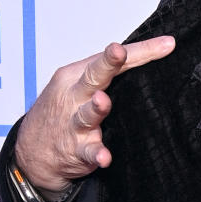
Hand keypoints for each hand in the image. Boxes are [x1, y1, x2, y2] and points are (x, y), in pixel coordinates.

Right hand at [14, 37, 175, 193]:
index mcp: (77, 76)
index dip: (141, 51)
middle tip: (118, 52)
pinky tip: (104, 156)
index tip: (167, 45)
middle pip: (93, 77)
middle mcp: (75, 96)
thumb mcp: (81, 85)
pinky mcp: (76, 150)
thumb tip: (156, 56)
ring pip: (87, 114)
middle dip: (107, 63)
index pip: (112, 60)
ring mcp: (74, 124)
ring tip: (102, 101)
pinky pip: (88, 151)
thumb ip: (114, 73)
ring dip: (96, 108)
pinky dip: (96, 153)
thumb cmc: (65, 110)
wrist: (33, 150)